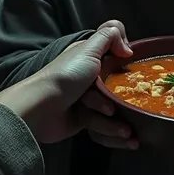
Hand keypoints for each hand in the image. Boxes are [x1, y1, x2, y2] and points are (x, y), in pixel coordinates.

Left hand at [0, 20, 132, 143]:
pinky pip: (102, 127)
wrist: (40, 109)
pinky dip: (112, 134)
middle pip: (116, 88)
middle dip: (125, 101)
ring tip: (127, 131)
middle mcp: (88, 77)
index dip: (125, 64)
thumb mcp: (88, 49)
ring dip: (119, 123)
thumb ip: (109, 35)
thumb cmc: (65, 76)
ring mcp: (85, 100)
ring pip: (111, 111)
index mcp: (89, 58)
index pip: (114, 57)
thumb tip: (128, 49)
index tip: (133, 68)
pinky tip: (126, 140)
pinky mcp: (81, 120)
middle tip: (133, 108)